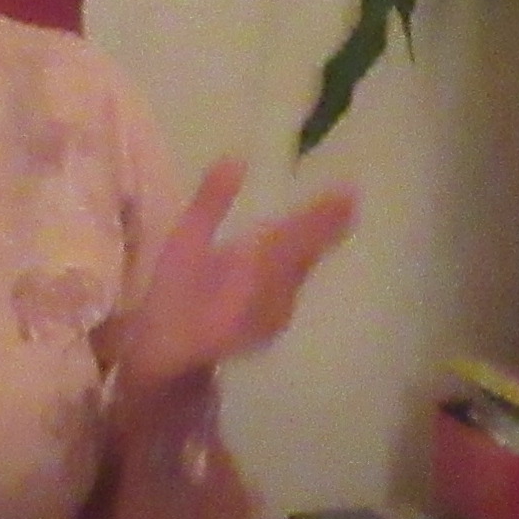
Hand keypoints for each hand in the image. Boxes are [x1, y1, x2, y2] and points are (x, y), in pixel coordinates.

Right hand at [107, 163, 353, 401]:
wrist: (167, 358)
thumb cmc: (171, 299)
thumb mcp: (183, 245)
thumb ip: (210, 204)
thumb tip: (236, 160)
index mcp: (252, 265)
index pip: (295, 233)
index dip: (322, 214)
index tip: (347, 191)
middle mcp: (274, 289)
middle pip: (306, 253)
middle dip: (329, 226)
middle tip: (351, 198)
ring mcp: (278, 312)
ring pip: (303, 271)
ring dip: (322, 245)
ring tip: (342, 216)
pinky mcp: (274, 327)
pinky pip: (293, 288)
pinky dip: (304, 267)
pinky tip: (310, 255)